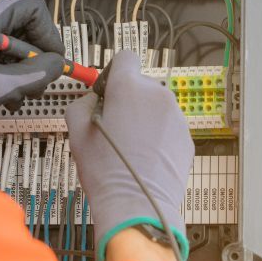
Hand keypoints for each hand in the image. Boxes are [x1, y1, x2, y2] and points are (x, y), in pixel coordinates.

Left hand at [0, 0, 64, 126]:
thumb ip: (33, 74)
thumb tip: (57, 66)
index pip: (33, 7)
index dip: (49, 35)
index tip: (51, 61)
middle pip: (20, 21)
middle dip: (31, 55)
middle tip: (33, 83)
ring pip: (4, 35)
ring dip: (14, 64)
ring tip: (12, 93)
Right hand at [65, 50, 193, 260]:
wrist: (136, 203)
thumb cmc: (104, 168)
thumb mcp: (75, 130)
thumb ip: (82, 102)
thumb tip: (94, 99)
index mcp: (128, 87)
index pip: (125, 57)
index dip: (114, 73)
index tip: (107, 92)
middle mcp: (157, 94)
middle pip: (140, 84)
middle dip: (128, 99)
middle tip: (114, 126)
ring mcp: (176, 116)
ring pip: (155, 106)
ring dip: (144, 118)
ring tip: (129, 146)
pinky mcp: (186, 137)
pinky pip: (168, 127)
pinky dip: (158, 136)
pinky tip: (144, 157)